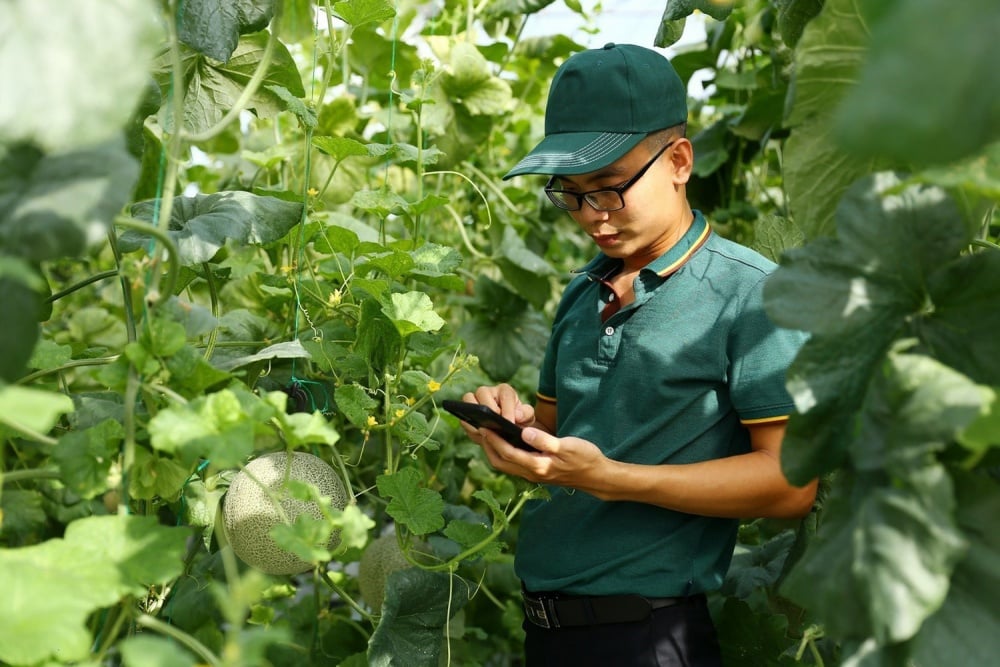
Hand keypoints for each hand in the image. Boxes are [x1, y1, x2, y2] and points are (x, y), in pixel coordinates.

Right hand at [461, 383, 534, 427]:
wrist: (506, 430)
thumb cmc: (518, 420)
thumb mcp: (527, 417)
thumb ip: (526, 414)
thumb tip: (517, 415)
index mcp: (505, 390)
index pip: (505, 395)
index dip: (507, 409)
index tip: (510, 423)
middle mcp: (488, 391)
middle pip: (483, 393)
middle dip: (489, 409)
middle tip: (496, 425)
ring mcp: (475, 400)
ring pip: (468, 399)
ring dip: (475, 413)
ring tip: (485, 428)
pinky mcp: (466, 413)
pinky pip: (463, 415)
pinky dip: (469, 425)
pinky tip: (478, 434)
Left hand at [477, 426, 610, 492]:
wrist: (596, 476)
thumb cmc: (585, 458)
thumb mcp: (568, 446)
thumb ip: (545, 441)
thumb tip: (524, 432)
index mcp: (538, 466)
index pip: (509, 453)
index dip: (494, 441)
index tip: (483, 427)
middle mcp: (532, 473)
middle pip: (501, 462)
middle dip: (487, 446)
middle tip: (478, 428)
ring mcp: (533, 475)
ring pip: (505, 464)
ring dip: (493, 450)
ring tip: (485, 433)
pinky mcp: (536, 472)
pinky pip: (513, 463)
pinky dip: (503, 452)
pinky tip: (502, 440)